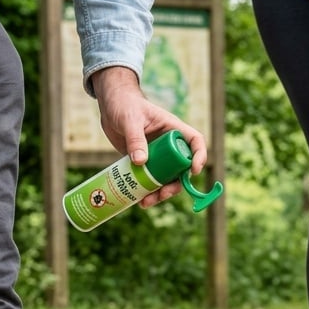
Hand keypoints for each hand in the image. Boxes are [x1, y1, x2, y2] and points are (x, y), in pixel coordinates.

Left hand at [91, 66, 207, 207]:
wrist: (109, 106)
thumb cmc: (124, 105)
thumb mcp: (130, 120)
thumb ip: (135, 139)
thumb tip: (141, 162)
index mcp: (172, 128)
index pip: (194, 142)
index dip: (199, 156)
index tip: (194, 171)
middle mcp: (168, 144)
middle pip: (181, 168)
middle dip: (175, 185)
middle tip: (162, 194)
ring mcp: (156, 154)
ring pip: (166, 178)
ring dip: (160, 193)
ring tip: (146, 203)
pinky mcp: (143, 162)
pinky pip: (150, 179)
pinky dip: (147, 191)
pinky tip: (139, 200)